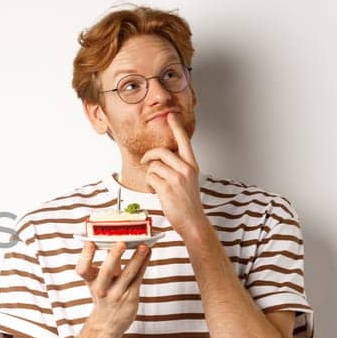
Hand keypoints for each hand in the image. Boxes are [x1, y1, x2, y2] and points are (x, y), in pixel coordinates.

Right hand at [74, 240, 150, 337]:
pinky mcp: (130, 297)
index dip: (85, 256)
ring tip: (144, 246)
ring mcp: (116, 294)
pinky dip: (143, 264)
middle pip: (106, 271)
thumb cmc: (104, 296)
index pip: (82, 269)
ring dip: (137, 258)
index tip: (89, 242)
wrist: (107, 323)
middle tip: (121, 243)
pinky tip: (148, 254)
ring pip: (127, 274)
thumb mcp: (97, 282)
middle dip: (114, 256)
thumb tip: (116, 240)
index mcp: (90, 282)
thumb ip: (105, 264)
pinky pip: (138, 278)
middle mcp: (101, 289)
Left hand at [139, 114, 208, 237]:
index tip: (171, 116)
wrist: (192, 221)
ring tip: (155, 184)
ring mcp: (176, 178)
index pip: (184, 141)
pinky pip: (149, 177)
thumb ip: (179, 167)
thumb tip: (162, 157)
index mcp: (192, 165)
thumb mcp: (188, 180)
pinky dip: (148, 184)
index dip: (176, 127)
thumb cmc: (187, 202)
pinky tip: (155, 191)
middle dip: (149, 156)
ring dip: (149, 174)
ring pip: (153, 166)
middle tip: (145, 161)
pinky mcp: (166, 188)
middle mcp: (186, 169)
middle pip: (161, 151)